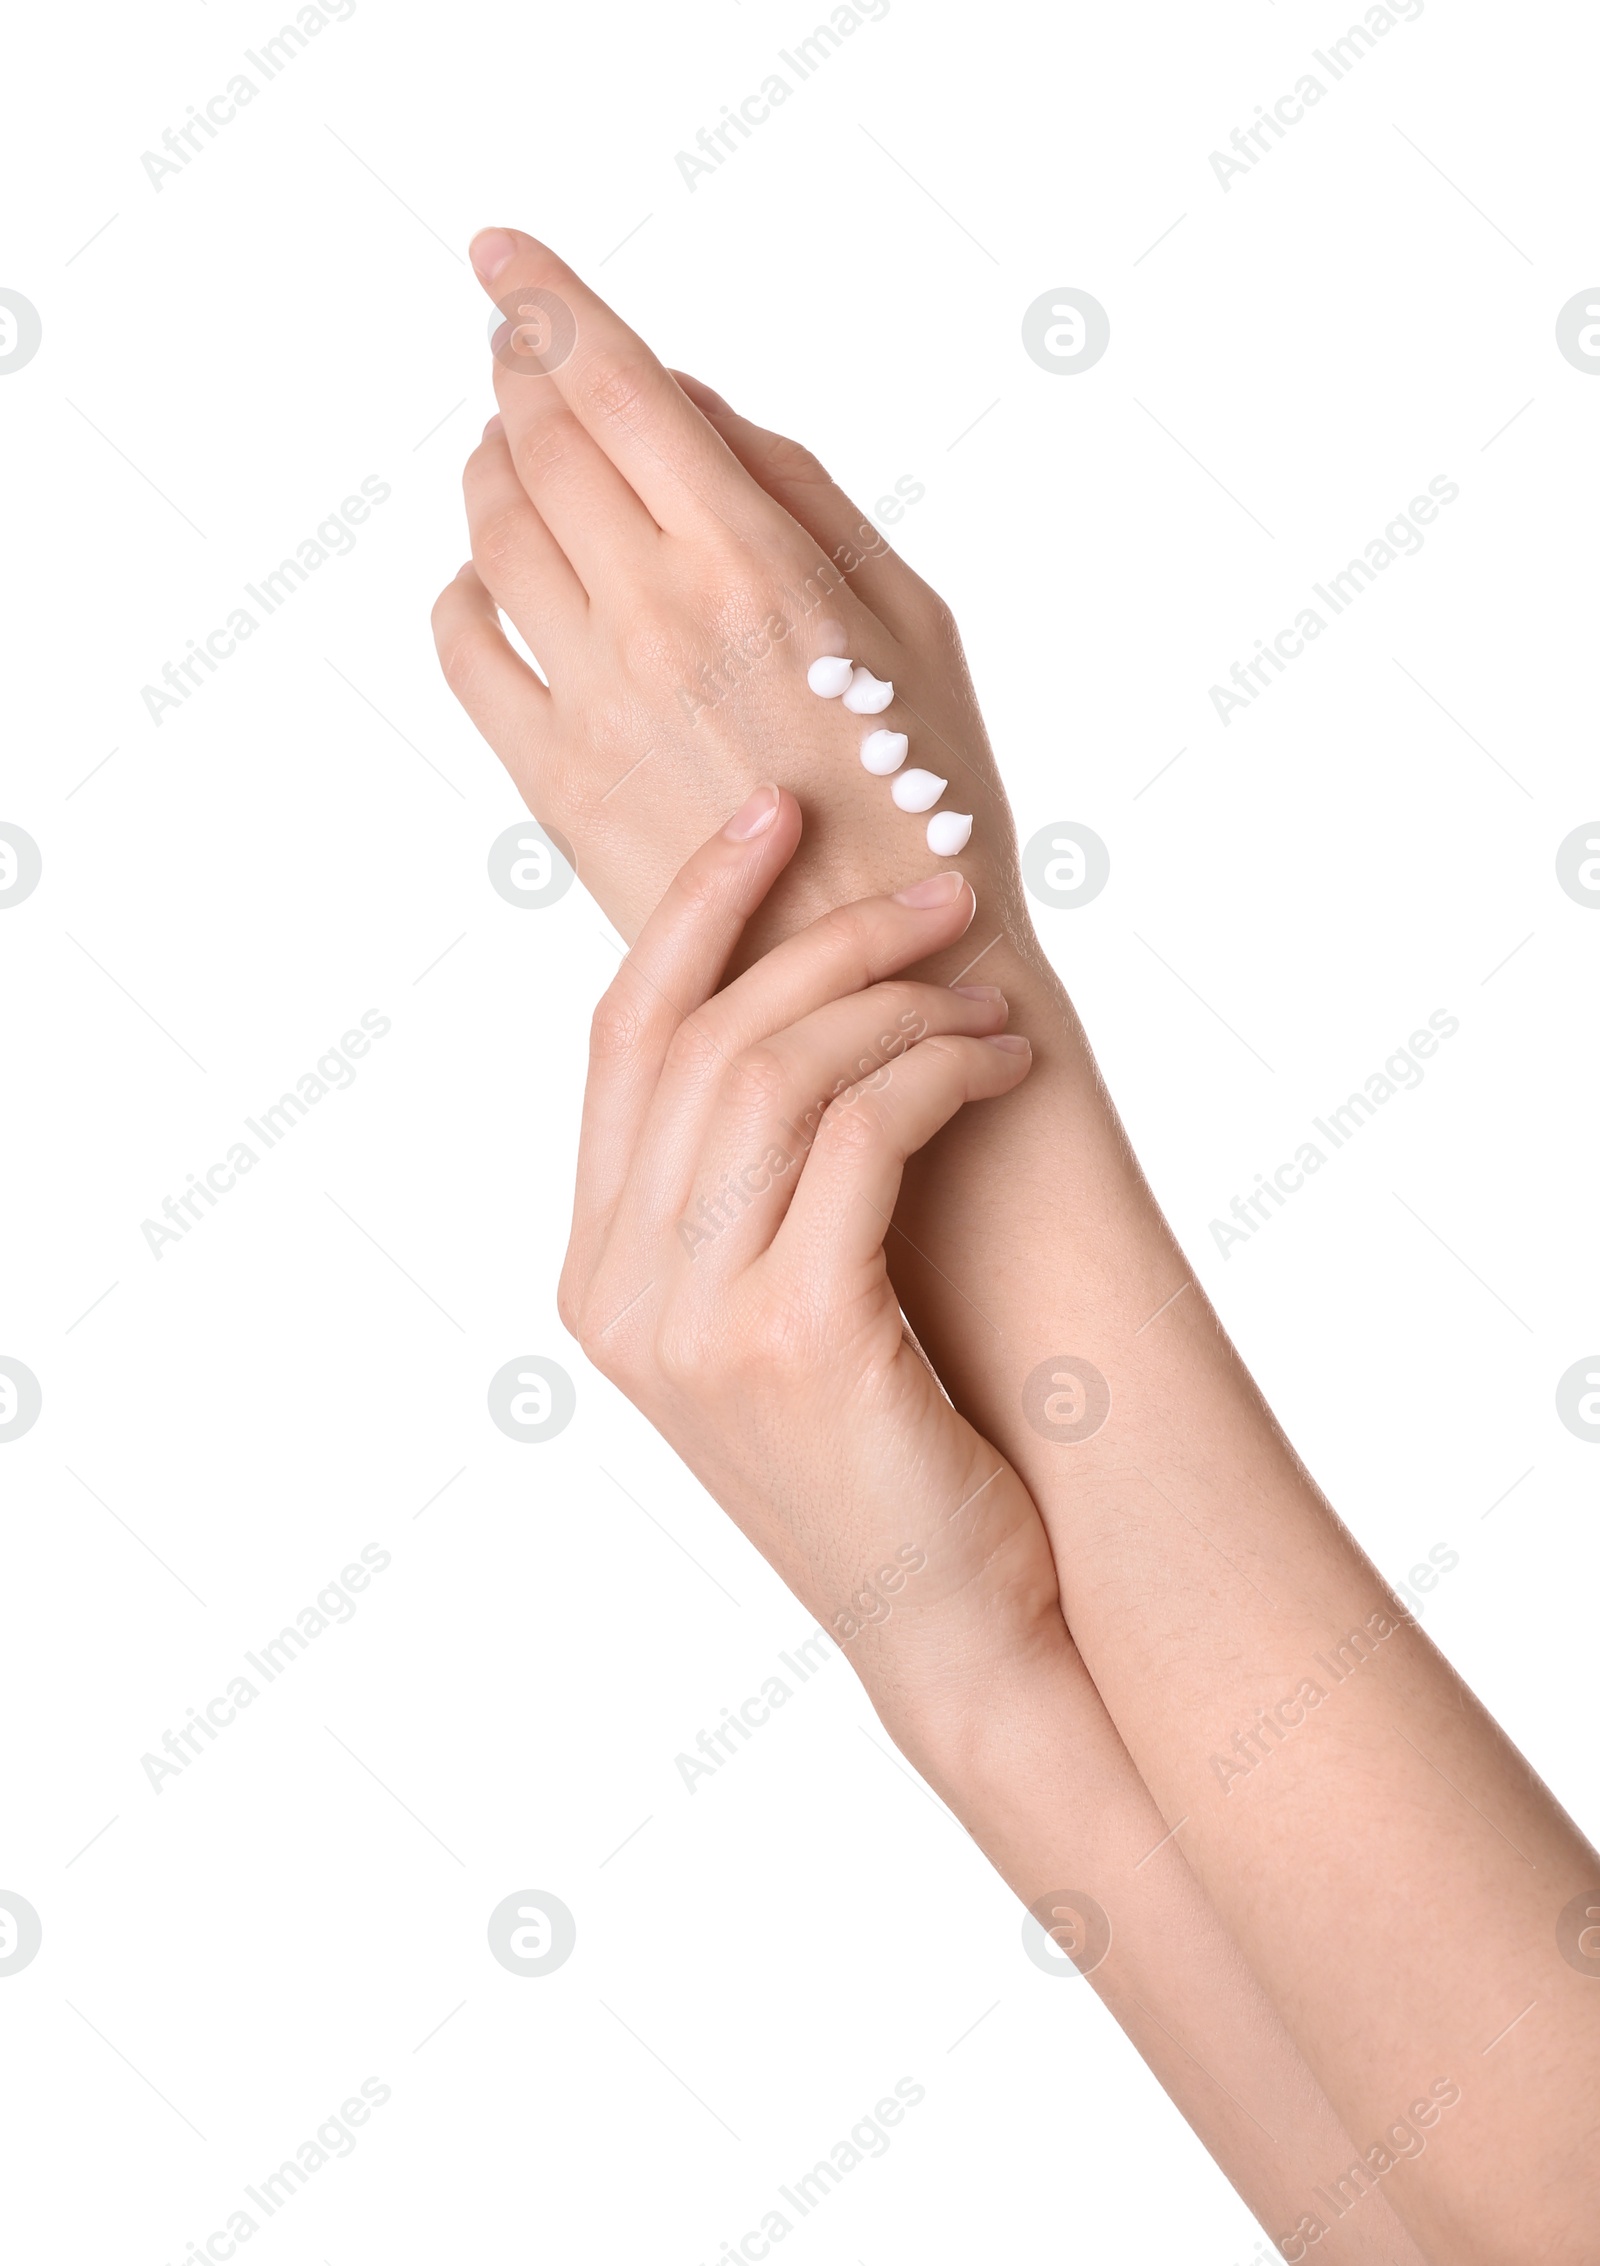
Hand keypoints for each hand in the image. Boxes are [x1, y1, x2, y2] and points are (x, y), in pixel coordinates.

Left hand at [431, 229, 1028, 963]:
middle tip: (518, 348)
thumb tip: (689, 405)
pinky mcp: (550, 784)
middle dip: (520, 372)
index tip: (500, 254)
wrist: (884, 980)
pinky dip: (465, 586)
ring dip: (491, 467)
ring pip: (492, 532)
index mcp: (755, 560)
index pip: (613, 383)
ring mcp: (590, 703)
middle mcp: (656, 617)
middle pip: (539, 442)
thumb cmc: (927, 796)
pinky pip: (464, 647)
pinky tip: (494, 577)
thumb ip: (799, 492)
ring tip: (511, 449)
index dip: (546, 299)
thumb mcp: (911, 617)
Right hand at [558, 784, 1063, 1732]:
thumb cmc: (897, 1452)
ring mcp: (693, 1326)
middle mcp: (621, 1293)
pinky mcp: (794, 1341)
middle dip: (827, 934)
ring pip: (778, 1072)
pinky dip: (940, 1072)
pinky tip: (1003, 1065)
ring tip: (992, 995)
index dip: (692, 909)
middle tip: (941, 896)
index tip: (771, 815)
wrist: (957, 1627)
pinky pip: (861, 1136)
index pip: (620, 1039)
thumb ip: (754, 1181)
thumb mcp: (787, 1306)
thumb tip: (818, 997)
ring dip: (900, 1001)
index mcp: (600, 1273)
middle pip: (704, 1036)